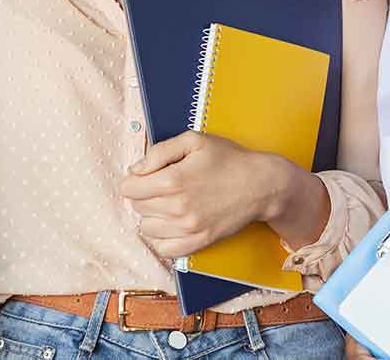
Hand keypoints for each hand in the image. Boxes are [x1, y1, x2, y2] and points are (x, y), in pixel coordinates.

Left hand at [119, 132, 319, 257]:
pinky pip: (164, 249)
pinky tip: (171, 224)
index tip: (146, 175)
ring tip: (169, 203)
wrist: (261, 185)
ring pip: (147, 228)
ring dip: (152, 216)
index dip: (134, 179)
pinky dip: (161, 238)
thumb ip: (159, 152)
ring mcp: (188, 228)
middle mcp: (177, 208)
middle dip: (143, 195)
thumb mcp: (193, 140)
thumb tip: (136, 170)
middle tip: (162, 186)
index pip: (128, 188)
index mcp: (173, 180)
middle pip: (137, 207)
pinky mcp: (198, 242)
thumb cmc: (228, 159)